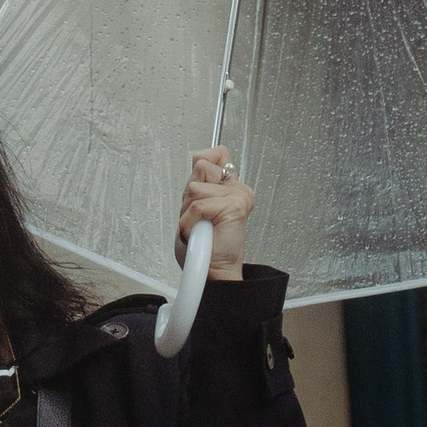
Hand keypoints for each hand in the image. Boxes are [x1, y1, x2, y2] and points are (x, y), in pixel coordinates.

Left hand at [177, 151, 253, 279]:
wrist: (214, 273)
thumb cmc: (204, 247)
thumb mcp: (195, 208)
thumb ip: (199, 182)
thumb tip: (199, 159)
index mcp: (229, 186)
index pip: (215, 153)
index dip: (201, 166)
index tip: (202, 191)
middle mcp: (237, 188)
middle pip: (200, 165)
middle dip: (189, 194)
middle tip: (199, 216)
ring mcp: (238, 196)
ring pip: (195, 188)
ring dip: (188, 212)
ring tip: (201, 226)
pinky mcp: (234, 206)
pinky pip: (197, 206)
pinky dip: (190, 223)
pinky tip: (202, 232)